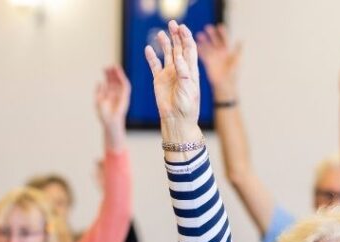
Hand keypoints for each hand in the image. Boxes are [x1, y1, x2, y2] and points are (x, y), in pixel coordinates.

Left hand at [95, 66, 130, 132]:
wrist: (110, 121)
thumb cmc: (103, 114)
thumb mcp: (98, 100)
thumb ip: (98, 91)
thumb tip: (99, 82)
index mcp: (109, 94)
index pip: (109, 82)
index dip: (107, 75)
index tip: (104, 68)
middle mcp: (115, 93)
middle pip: (115, 80)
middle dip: (112, 73)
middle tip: (109, 66)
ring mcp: (121, 94)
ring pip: (120, 81)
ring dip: (118, 74)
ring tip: (115, 67)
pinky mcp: (125, 97)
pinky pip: (125, 86)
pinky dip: (123, 79)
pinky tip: (119, 73)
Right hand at [144, 20, 201, 140]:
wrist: (177, 120)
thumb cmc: (187, 107)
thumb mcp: (189, 89)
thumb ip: (184, 73)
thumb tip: (179, 58)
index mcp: (191, 70)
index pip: (190, 50)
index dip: (186, 38)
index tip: (182, 28)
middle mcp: (181, 70)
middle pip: (178, 48)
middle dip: (176, 35)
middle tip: (172, 23)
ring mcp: (169, 74)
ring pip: (166, 54)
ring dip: (164, 43)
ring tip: (160, 33)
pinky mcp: (159, 80)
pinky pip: (154, 65)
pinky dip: (151, 57)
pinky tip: (148, 48)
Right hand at [196, 24, 241, 98]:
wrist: (225, 85)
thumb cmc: (233, 74)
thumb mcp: (237, 61)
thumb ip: (238, 50)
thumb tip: (242, 40)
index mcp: (227, 51)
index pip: (224, 39)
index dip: (222, 33)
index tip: (219, 26)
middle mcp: (220, 53)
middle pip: (215, 41)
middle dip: (211, 34)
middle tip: (207, 28)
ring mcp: (213, 57)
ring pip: (208, 46)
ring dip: (203, 41)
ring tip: (198, 35)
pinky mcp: (208, 62)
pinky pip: (203, 54)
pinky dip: (200, 50)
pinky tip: (195, 45)